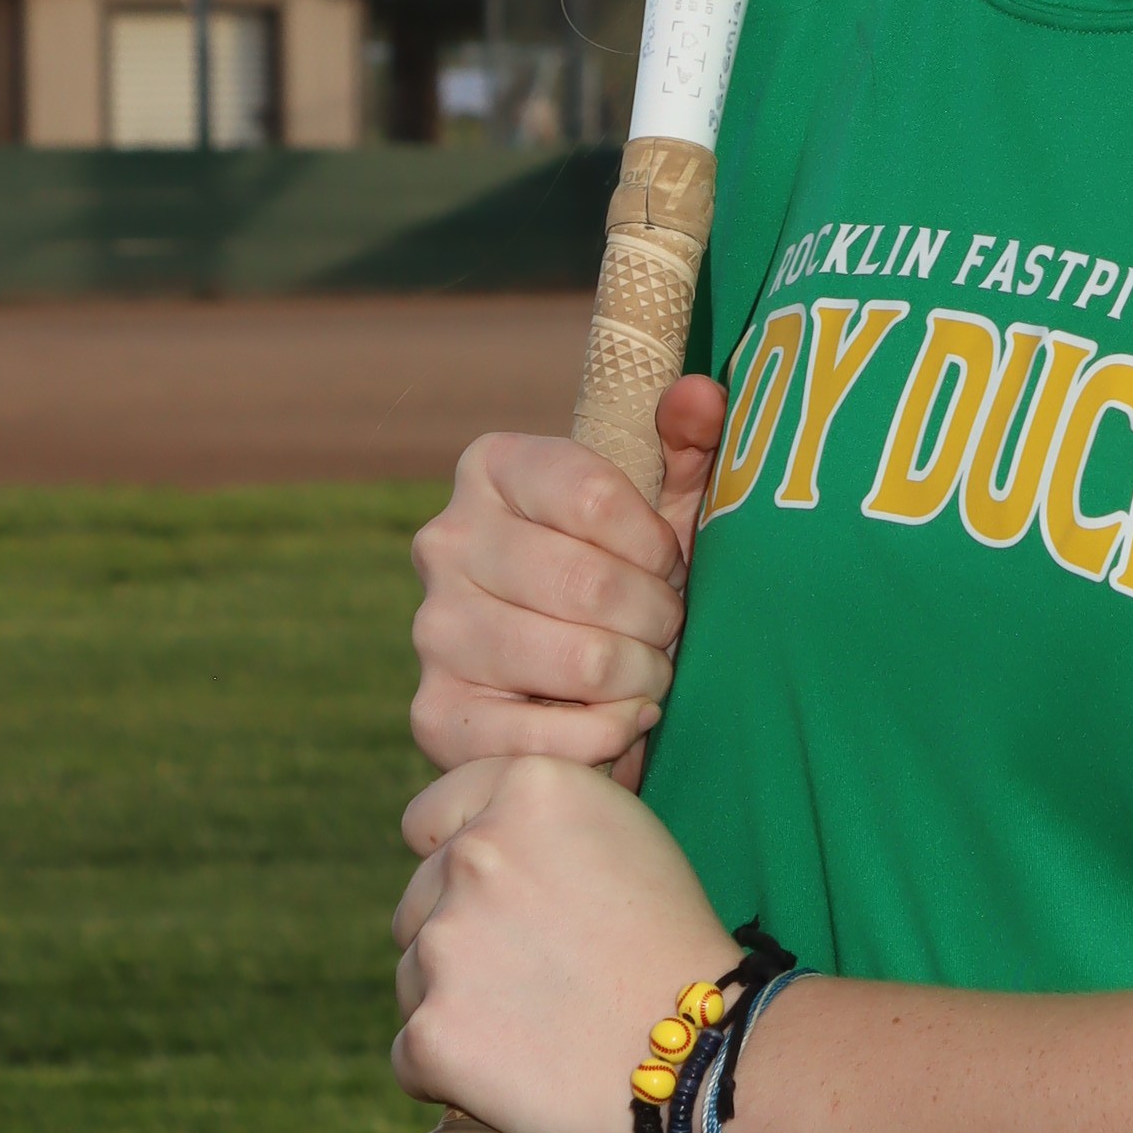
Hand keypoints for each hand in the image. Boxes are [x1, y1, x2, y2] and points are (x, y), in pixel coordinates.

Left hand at [392, 753, 725, 1132]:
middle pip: (419, 900)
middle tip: (539, 975)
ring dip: (454, 1002)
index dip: (460, 860)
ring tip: (538, 1026)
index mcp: (528, 790)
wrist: (707, 1055)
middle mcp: (475, 851)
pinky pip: (412, 1053)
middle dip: (460, 936)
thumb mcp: (625, 836)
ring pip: (412, 975)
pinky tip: (516, 1073)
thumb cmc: (677, 948)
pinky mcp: (432, 1030)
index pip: (430, 818)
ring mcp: (445, 942)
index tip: (501, 900)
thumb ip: (540, 826)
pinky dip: (451, 1072)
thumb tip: (480, 838)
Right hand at [409, 377, 725, 786]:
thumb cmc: (629, 572)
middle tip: (668, 629)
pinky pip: (550, 738)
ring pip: (582, 661)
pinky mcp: (437, 715)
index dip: (655, 543)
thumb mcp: (668, 501)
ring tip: (648, 670)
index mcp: (492, 467)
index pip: (594, 497)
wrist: (573, 678)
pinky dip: (610, 736)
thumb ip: (691, 441)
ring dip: (643, 676)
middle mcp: (445, 541)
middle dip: (658, 617)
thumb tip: (699, 394)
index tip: (669, 564)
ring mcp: (433, 630)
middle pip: (590, 584)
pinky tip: (620, 718)